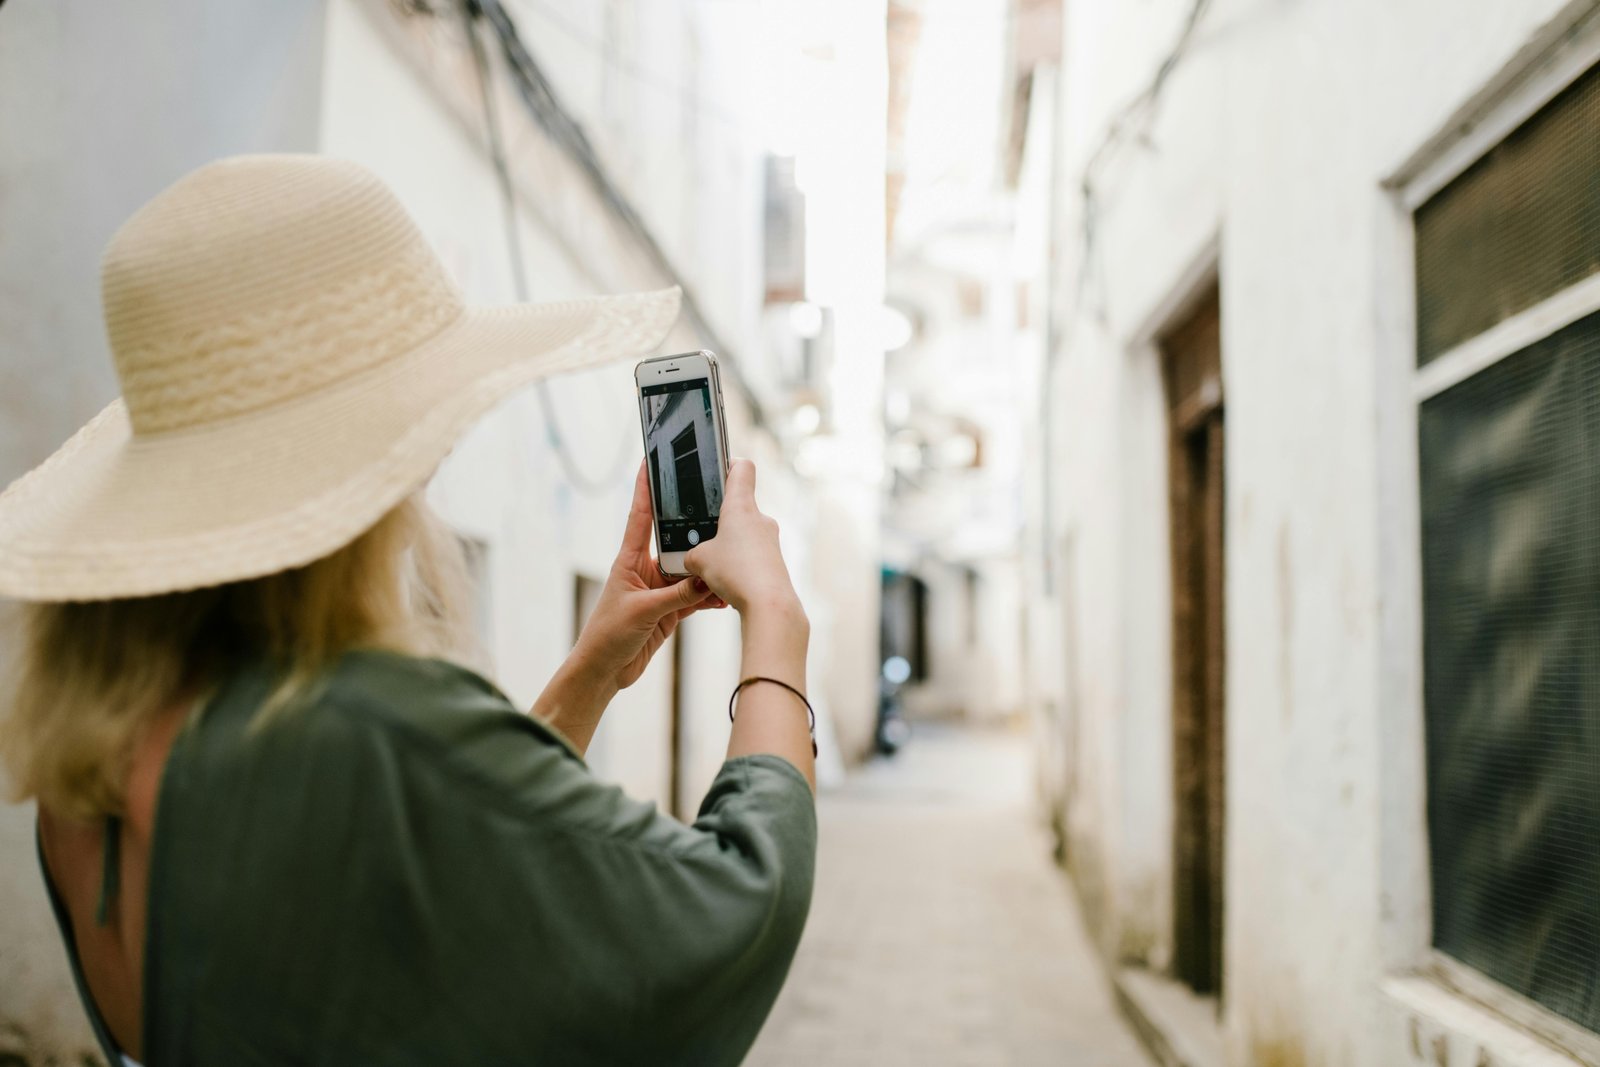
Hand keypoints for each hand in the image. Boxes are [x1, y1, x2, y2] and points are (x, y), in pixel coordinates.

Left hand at [532, 461, 722, 751]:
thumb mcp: (643, 612)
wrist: (605, 671)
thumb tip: (706, 580)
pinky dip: (710, 597)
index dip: (644, 487)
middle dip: (695, 530)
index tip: (651, 459)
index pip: (639, 515)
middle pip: (675, 541)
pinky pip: (696, 596)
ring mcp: (659, 589)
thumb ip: (676, 596)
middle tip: (718, 512)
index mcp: (629, 560)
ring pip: (691, 571)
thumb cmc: (608, 636)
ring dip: (708, 570)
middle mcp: (646, 569)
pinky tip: (726, 596)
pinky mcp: (670, 610)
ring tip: (731, 562)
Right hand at [684, 459, 802, 619]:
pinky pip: (752, 556)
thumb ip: (691, 553)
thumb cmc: (736, 574)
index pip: (742, 468)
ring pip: (744, 535)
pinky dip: (738, 564)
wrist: (768, 605)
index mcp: (740, 506)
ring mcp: (770, 540)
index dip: (729, 464)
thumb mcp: (698, 561)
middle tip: (701, 534)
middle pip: (739, 507)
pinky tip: (726, 581)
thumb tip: (694, 558)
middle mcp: (760, 519)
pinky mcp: (775, 561)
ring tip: (712, 566)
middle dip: (719, 520)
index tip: (718, 469)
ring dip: (728, 546)